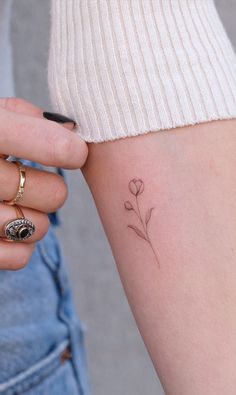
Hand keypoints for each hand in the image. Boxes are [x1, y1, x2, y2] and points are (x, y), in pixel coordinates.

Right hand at [0, 97, 87, 269]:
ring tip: (14, 204)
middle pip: (55, 194)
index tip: (74, 151)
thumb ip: (25, 116)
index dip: (66, 148)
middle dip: (51, 188)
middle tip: (31, 181)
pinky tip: (6, 227)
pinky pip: (20, 256)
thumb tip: (70, 129)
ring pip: (40, 227)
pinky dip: (21, 245)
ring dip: (36, 217)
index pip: (42, 142)